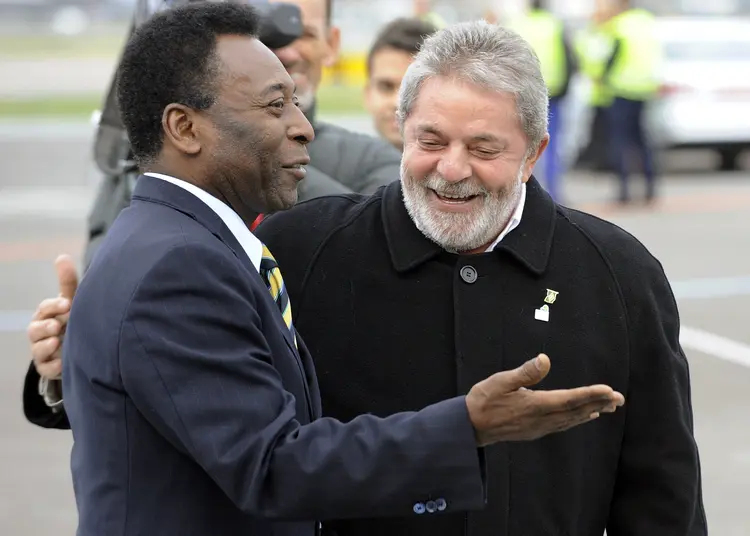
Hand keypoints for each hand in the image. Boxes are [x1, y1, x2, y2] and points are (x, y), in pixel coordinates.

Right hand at [27, 254, 78, 379]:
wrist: (77, 348)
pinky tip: (62, 363)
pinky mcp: (48, 367)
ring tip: (56, 341)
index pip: (45, 308)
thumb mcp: (71, 301)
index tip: (67, 304)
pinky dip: (53, 366)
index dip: (53, 306)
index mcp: (46, 315)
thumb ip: (67, 282)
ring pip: (37, 349)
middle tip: (57, 325)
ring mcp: (43, 351)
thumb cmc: (71, 318)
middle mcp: (41, 332)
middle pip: (35, 329)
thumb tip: (62, 256)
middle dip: (45, 326)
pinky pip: (46, 368)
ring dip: (45, 345)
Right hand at [467, 354, 624, 445]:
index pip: (569, 399)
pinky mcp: (535, 431)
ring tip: (608, 407)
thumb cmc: (484, 400)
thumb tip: (545, 359)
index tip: (609, 391)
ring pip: (571, 420)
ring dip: (590, 412)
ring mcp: (539, 427)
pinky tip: (583, 417)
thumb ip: (524, 372)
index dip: (591, 394)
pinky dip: (577, 420)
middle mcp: (542, 419)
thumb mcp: (500, 381)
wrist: (471, 426)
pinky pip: (562, 425)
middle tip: (620, 399)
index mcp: (535, 405)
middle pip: (576, 411)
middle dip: (598, 403)